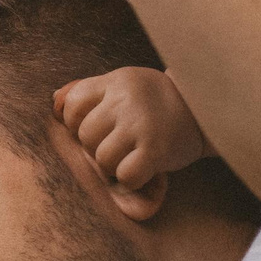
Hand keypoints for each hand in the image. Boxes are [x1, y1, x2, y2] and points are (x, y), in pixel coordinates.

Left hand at [55, 66, 207, 188]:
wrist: (206, 110)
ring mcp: (141, 125)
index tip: (100, 125)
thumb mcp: (123, 84)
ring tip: (133, 154)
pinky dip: (132, 179)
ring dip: (114, 165)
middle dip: (98, 145)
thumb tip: (53, 104)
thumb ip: (87, 91)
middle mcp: (126, 100)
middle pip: (86, 136)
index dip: (78, 122)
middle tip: (122, 142)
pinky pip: (126, 176)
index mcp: (116, 81)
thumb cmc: (156, 101)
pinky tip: (145, 167)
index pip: (72, 106)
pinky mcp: (156, 150)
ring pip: (102, 159)